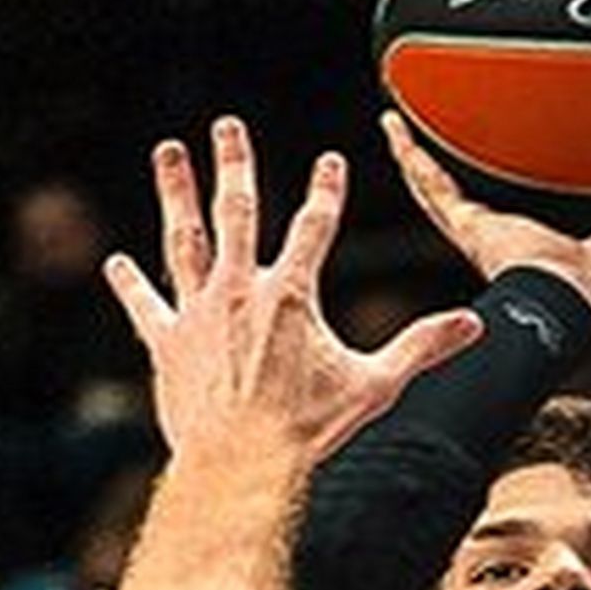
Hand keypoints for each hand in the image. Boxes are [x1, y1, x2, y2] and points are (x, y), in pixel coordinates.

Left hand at [104, 116, 482, 466]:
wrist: (239, 463)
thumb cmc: (307, 429)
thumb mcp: (374, 385)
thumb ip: (421, 347)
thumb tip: (473, 326)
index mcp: (291, 294)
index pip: (315, 226)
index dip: (326, 191)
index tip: (330, 161)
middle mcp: (240, 290)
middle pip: (238, 211)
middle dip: (234, 163)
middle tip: (227, 126)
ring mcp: (199, 313)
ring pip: (185, 239)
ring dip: (176, 193)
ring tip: (168, 153)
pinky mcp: (168, 342)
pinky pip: (146, 305)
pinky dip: (130, 284)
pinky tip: (117, 263)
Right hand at [382, 112, 590, 336]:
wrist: (576, 303)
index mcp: (560, 233)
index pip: (546, 194)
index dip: (542, 165)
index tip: (539, 130)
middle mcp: (515, 228)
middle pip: (489, 183)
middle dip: (475, 151)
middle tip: (467, 108)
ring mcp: (484, 227)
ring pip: (448, 181)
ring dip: (427, 148)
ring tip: (410, 108)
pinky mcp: (466, 224)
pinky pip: (430, 183)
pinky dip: (409, 154)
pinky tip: (394, 122)